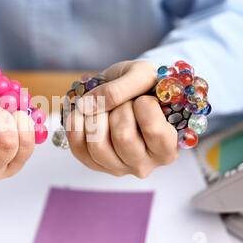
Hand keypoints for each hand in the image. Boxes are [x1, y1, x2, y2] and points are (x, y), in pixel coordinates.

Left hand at [66, 61, 177, 177]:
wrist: (121, 92)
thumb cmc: (139, 87)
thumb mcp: (141, 75)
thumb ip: (121, 87)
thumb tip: (87, 105)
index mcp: (166, 149)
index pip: (154, 130)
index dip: (144, 105)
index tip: (144, 98)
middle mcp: (143, 165)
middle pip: (123, 137)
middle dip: (119, 108)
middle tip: (124, 102)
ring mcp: (116, 168)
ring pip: (97, 144)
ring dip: (97, 116)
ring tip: (105, 108)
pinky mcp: (93, 164)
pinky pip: (76, 145)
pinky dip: (76, 121)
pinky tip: (84, 112)